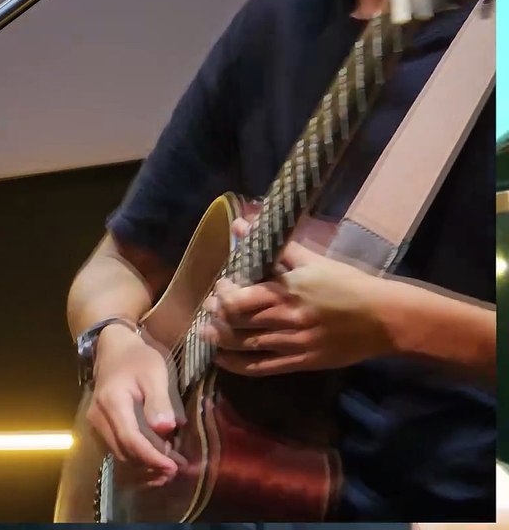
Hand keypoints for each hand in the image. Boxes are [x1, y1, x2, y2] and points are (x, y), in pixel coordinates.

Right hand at [85, 324, 186, 487]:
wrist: (113, 347)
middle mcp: (98, 417)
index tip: (174, 467)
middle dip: (150, 466)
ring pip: (119, 455)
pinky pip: (116, 449)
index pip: (131, 440)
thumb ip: (160, 400)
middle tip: (177, 470)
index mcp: (112, 403)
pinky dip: (135, 459)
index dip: (153, 458)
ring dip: (143, 467)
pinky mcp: (100, 426)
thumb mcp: (154, 372)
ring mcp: (96, 423)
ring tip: (168, 470)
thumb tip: (166, 428)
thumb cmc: (137, 358)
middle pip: (123, 453)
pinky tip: (153, 462)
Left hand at [205, 224, 391, 376]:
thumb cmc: (348, 284)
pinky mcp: (301, 363)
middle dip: (217, 315)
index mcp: (286, 292)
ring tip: (209, 331)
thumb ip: (275, 247)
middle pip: (235, 323)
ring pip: (243, 346)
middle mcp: (285, 320)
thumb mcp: (313, 261)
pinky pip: (260, 369)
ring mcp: (292, 344)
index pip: (238, 299)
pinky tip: (223, 358)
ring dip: (220, 339)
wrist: (384, 318)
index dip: (221, 294)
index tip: (221, 286)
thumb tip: (241, 224)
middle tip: (210, 308)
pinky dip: (236, 364)